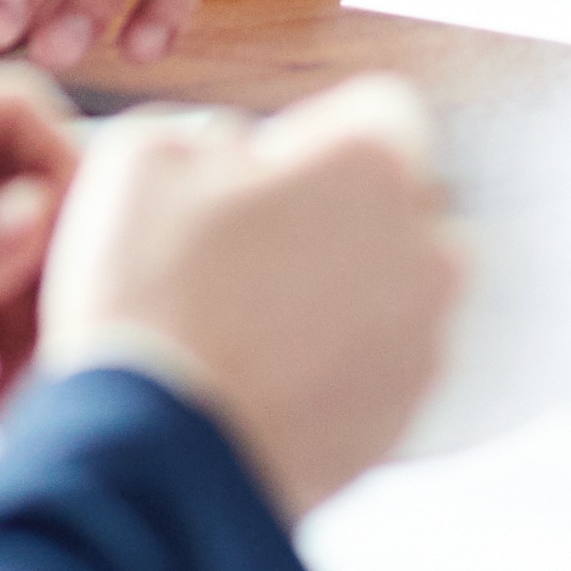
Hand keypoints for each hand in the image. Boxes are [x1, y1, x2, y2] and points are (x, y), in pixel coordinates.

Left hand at [0, 63, 79, 484]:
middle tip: (70, 324)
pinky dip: (14, 350)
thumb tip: (40, 218)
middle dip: (63, 251)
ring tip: (30, 380)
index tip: (92, 239)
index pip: (6, 107)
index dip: (61, 163)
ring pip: (24, 252)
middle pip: (29, 180)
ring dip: (42, 310)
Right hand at [39, 75, 464, 521]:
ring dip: (337, 295)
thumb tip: (238, 156)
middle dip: (333, 218)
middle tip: (245, 257)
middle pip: (393, 206)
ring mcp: (424, 337)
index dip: (310, 139)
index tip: (256, 179)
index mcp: (376, 164)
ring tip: (248, 329)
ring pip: (390, 289)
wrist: (156, 456)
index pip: (375, 114)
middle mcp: (427, 244)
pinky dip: (336, 366)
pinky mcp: (405, 414)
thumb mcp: (143, 160)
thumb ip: (211, 135)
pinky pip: (377, 366)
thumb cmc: (150, 295)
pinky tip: (263, 381)